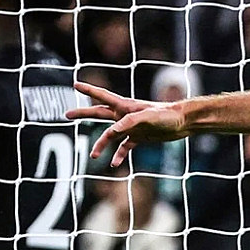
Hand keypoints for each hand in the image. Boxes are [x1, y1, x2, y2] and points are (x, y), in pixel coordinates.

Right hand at [68, 82, 189, 166]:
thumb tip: (112, 131)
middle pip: (99, 114)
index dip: (88, 91)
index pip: (102, 96)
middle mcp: (125, 116)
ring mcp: (131, 127)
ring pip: (110, 136)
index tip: (74, 84)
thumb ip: (129, 122)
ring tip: (94, 156)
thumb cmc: (167, 115)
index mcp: (125, 106)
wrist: (183, 123)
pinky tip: (115, 164)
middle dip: (83, 114)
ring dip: (101, 145)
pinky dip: (119, 155)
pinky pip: (124, 147)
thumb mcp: (147, 117)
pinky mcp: (140, 137)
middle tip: (67, 114)